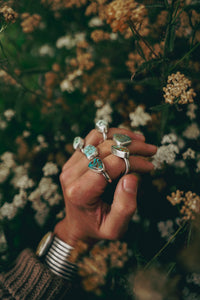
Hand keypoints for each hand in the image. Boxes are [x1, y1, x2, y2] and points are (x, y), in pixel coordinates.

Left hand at [54, 127, 156, 245]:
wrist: (78, 225)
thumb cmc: (97, 227)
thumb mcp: (115, 228)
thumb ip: (125, 207)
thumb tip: (132, 177)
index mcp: (80, 192)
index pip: (111, 164)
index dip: (134, 161)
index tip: (149, 166)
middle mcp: (71, 174)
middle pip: (106, 148)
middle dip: (133, 147)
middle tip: (151, 151)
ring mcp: (70, 164)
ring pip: (98, 137)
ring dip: (122, 136)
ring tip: (141, 141)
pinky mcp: (73, 159)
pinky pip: (92, 138)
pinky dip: (110, 135)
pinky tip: (125, 140)